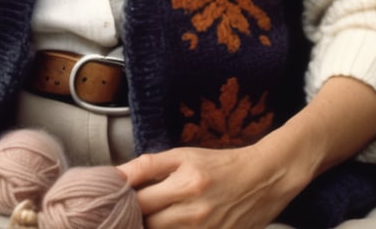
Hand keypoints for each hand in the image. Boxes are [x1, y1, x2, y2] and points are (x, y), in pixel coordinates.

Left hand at [117, 142, 292, 228]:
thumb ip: (149, 165)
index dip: (121, 203)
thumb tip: (117, 174)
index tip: (112, 200)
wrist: (263, 179)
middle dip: (133, 220)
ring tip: (147, 218)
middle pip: (149, 226)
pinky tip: (169, 226)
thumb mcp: (183, 155)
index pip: (140, 201)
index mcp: (185, 184)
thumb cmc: (219, 164)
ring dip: (151, 228)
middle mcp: (195, 212)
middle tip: (124, 213)